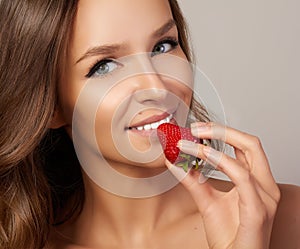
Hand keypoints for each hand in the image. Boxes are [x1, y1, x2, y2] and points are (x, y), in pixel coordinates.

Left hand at [165, 122, 279, 248]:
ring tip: (191, 141)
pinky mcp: (258, 209)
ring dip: (216, 142)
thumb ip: (193, 179)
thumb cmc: (227, 234)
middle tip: (196, 128)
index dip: (222, 132)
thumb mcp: (206, 200)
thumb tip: (175, 160)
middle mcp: (265, 185)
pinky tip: (202, 155)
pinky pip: (242, 176)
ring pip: (247, 153)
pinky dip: (221, 160)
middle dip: (222, 130)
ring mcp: (265, 196)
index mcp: (256, 181)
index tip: (198, 128)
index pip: (244, 146)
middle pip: (251, 143)